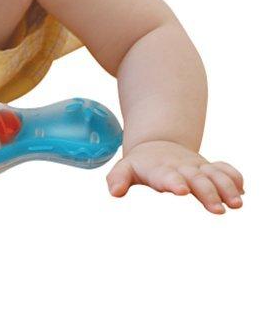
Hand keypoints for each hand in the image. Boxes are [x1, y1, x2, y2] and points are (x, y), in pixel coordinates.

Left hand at [106, 140, 243, 213]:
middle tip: (217, 210)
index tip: (181, 191)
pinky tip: (241, 191)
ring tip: (236, 204)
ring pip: (215, 175)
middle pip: (197, 179)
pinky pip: (225, 170)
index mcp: (161, 170)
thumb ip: (118, 178)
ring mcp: (198, 167)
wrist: (158, 146)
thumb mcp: (126, 168)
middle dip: (208, 193)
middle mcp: (182, 168)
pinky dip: (234, 178)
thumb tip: (115, 193)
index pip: (167, 176)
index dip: (174, 182)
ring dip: (226, 187)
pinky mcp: (210, 167)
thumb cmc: (142, 165)